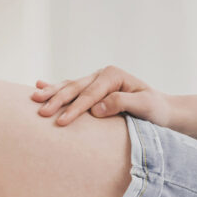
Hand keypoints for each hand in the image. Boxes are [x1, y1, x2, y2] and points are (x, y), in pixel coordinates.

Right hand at [30, 65, 170, 126]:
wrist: (162, 111)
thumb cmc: (155, 110)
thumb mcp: (145, 106)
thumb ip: (122, 103)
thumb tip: (96, 108)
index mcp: (113, 75)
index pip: (90, 94)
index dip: (75, 108)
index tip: (62, 122)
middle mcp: (101, 74)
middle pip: (74, 88)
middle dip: (57, 100)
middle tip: (41, 113)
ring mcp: (94, 80)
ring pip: (68, 86)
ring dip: (50, 93)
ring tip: (34, 99)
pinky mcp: (91, 89)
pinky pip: (70, 87)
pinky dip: (54, 86)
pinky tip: (38, 84)